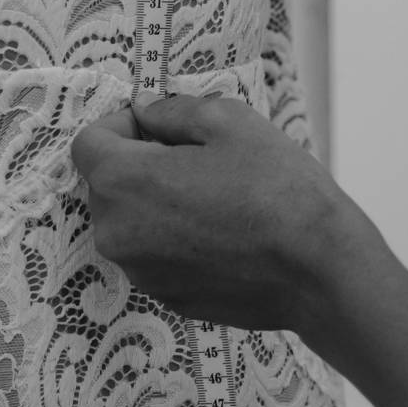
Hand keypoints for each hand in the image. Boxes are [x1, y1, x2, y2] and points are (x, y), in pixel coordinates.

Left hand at [72, 93, 364, 340]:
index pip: (88, 144)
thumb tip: (144, 108)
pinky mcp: (167, 298)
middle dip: (140, 166)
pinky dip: (176, 240)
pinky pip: (156, 256)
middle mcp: (117, 234)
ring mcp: (141, 273)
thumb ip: (171, 110)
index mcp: (122, 183)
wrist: (318, 269)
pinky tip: (223, 234)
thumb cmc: (277, 189)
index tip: (160, 128)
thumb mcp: (228, 121)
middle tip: (199, 162)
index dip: (121, 126)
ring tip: (216, 199)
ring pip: (132, 223)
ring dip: (158, 206)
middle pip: (107, 186)